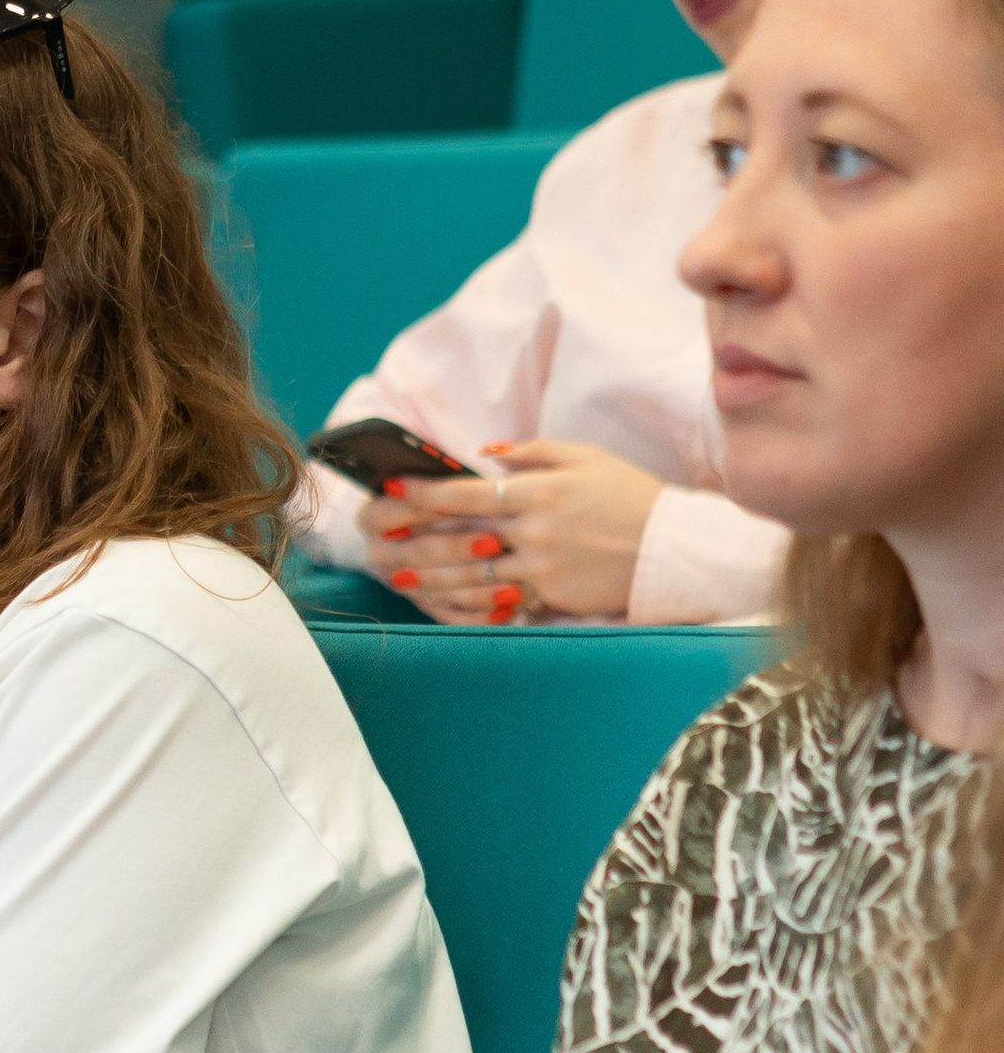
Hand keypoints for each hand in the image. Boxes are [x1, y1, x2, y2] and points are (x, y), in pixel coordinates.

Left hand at [365, 441, 663, 623]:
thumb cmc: (629, 495)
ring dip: (432, 574)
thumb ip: (532, 452)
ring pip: (473, 574)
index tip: (393, 487)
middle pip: (461, 534)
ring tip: (399, 574)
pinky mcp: (553, 597)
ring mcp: (543, 568)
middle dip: (415, 535)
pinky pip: (501, 601)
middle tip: (378, 534)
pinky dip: (470, 601)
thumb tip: (486, 451)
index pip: (469, 491)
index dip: (425, 491)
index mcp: (541, 491)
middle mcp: (536, 530)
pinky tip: (443, 601)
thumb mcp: (585, 457)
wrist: (673, 549)